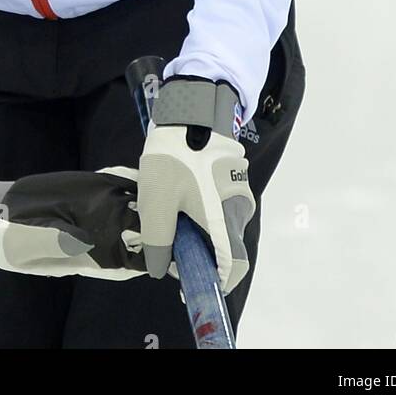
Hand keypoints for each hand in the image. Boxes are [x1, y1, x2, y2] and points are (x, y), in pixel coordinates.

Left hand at [136, 76, 254, 293]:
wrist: (190, 108)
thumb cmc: (175, 157)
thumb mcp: (156, 201)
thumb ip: (158, 242)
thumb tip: (161, 270)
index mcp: (225, 221)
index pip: (233, 268)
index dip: (215, 283)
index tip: (191, 286)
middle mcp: (239, 209)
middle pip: (225, 246)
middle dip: (200, 252)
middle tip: (170, 243)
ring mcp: (239, 189)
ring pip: (221, 223)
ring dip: (200, 228)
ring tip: (170, 213)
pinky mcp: (233, 174)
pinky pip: (221, 203)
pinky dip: (204, 209)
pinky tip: (180, 194)